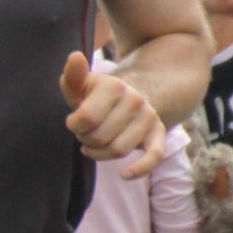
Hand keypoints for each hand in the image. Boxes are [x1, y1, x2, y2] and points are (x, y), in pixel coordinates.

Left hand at [62, 50, 165, 177]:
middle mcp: (134, 100)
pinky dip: (140, 168)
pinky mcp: (158, 133)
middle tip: (85, 133)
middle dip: (86, 140)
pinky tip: (125, 175)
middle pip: (100, 137)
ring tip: (95, 144)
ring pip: (118, 150)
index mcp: (113, 86)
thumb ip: (73, 75)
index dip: (74, 126)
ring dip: (100, 154)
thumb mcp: (80, 86)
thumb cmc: (95, 96)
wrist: (127, 98)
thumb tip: (74, 56)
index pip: (85, 119)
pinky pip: (154, 156)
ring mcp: (148, 117)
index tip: (74, 122)